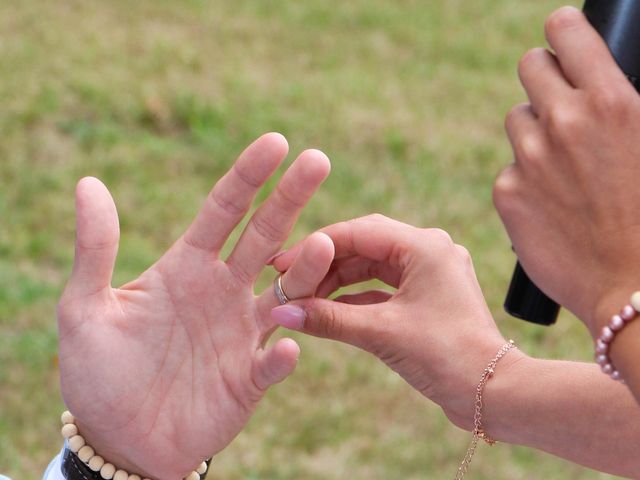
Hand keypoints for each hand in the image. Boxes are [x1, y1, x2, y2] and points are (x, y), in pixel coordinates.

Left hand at [57, 133, 332, 478]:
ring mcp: (242, 333)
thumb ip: (95, 250)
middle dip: (291, 198)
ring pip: (285, 292)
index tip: (275, 142)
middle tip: (318, 160)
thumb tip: (89, 182)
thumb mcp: (85, 308)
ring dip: (304, 269)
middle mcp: (224, 291)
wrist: (120, 439)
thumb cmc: (98, 373)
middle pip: (265, 236)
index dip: (248, 176)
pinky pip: (272, 363)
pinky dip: (283, 354)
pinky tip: (287, 346)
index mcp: (188, 267)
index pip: (224, 210)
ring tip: (323, 243)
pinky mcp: (249, 378)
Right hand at [270, 215, 519, 428]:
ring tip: (305, 297)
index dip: (315, 246)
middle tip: (290, 279)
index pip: (357, 232)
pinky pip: (383, 287)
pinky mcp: (428, 295)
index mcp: (424, 245)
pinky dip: (356, 297)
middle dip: (325, 263)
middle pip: (363, 245)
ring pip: (372, 266)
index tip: (283, 264)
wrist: (494, 392)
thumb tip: (281, 311)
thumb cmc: (446, 356)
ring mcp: (430, 272)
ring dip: (338, 281)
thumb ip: (328, 318)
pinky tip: (328, 310)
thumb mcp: (381, 333)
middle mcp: (430, 250)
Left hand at [494, 7, 639, 333]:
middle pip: (530, 66)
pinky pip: (510, 168)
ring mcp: (529, 158)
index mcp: (613, 100)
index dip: (564, 32)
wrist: (636, 292)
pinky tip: (552, 203)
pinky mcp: (506, 193)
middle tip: (563, 103)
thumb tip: (607, 94)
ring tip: (565, 165)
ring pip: (517, 118)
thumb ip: (625, 108)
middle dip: (546, 78)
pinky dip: (526, 178)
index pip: (565, 29)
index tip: (565, 40)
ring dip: (535, 131)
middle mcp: (564, 121)